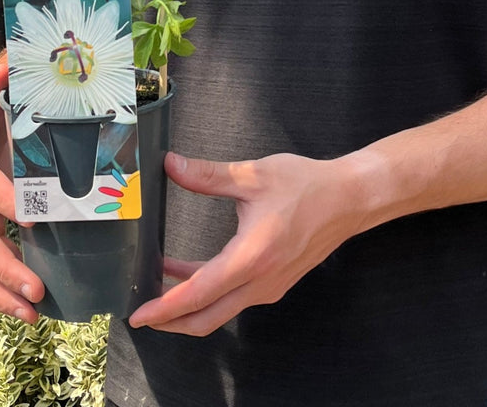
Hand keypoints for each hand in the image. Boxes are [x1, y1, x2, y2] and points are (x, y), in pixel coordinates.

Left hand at [127, 150, 367, 335]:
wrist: (348, 199)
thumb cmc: (306, 186)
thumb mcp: (253, 175)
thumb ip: (208, 175)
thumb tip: (172, 165)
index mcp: (251, 258)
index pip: (198, 294)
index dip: (164, 307)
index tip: (138, 314)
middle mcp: (260, 282)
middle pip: (205, 318)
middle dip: (169, 321)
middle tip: (140, 313)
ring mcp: (269, 287)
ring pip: (220, 311)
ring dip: (188, 306)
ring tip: (158, 289)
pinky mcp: (275, 282)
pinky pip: (234, 298)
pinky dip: (208, 294)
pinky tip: (190, 271)